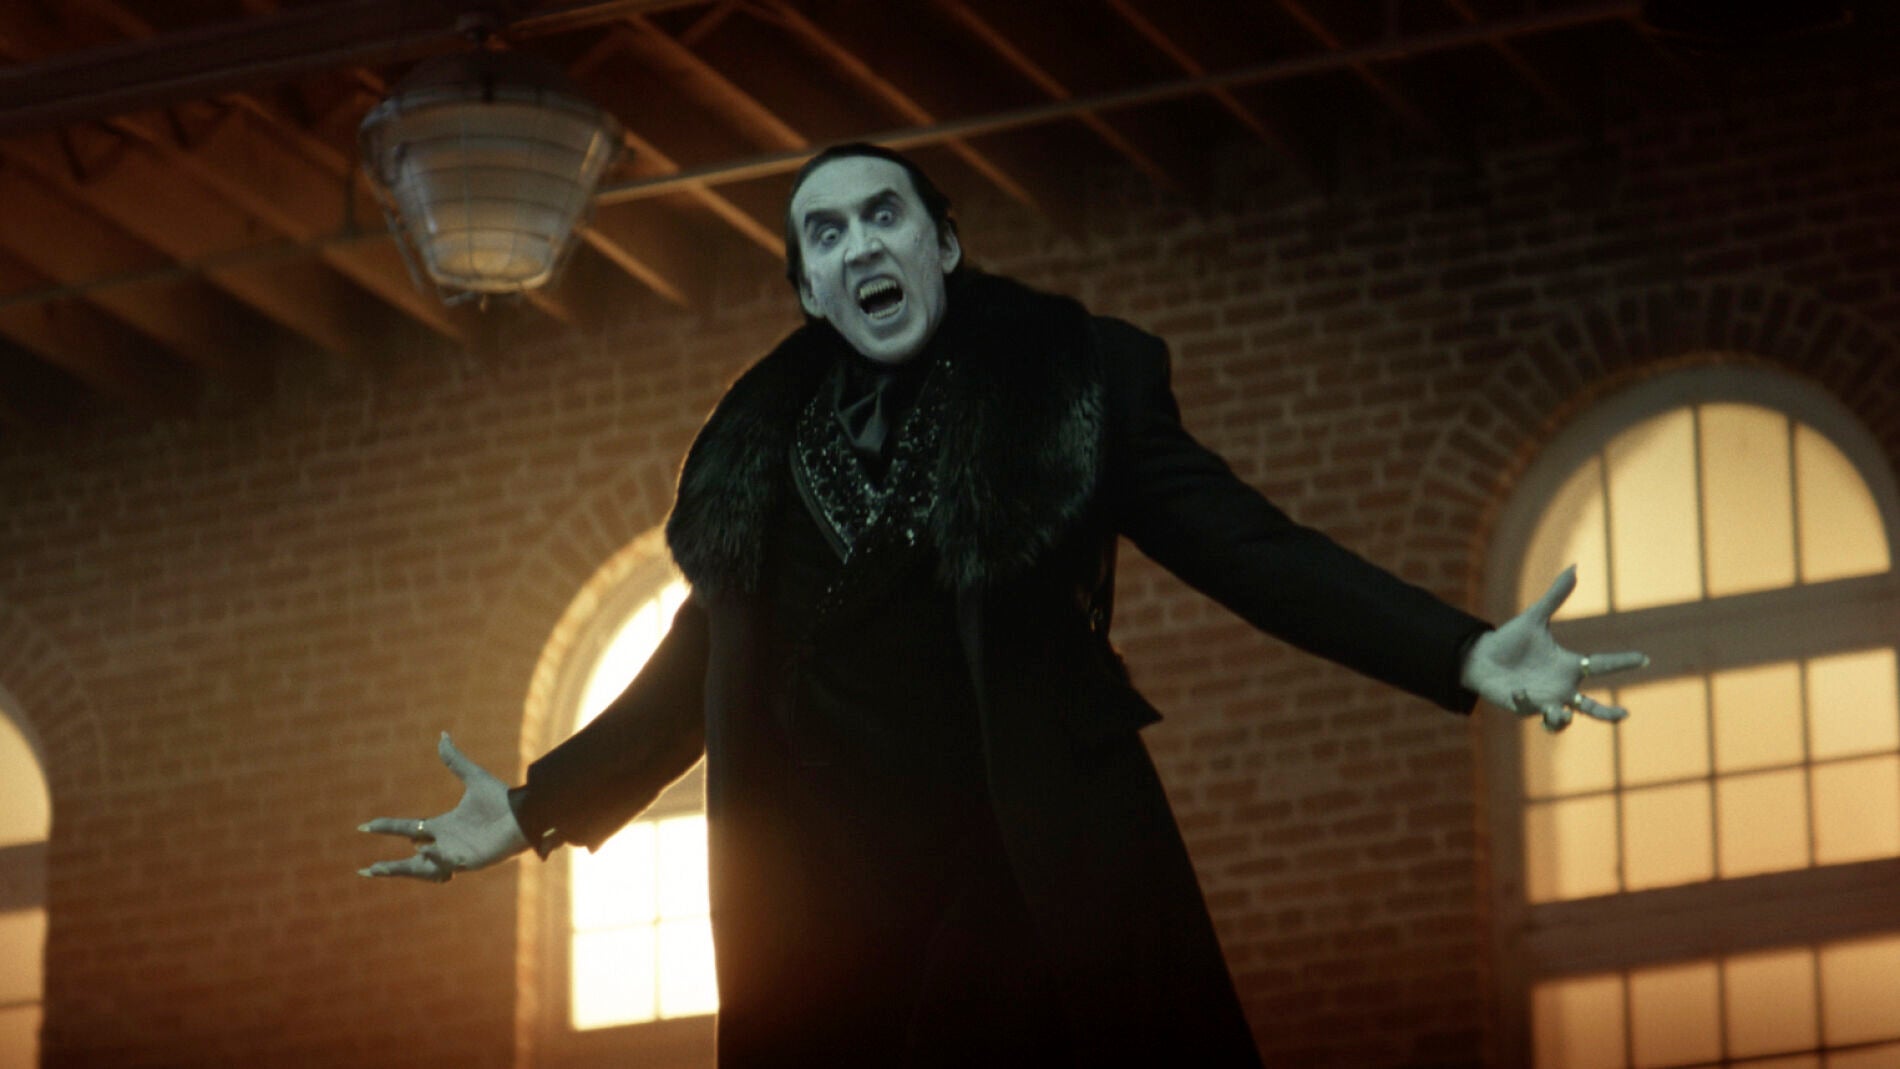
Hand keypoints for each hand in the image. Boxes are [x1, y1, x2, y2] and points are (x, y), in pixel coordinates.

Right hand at [358, 732, 529, 881]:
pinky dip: (433, 856)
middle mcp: (446, 842)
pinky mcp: (468, 862)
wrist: (524, 814)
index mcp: (443, 826)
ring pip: (423, 869)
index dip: (386, 827)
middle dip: (388, 867)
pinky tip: (424, 847)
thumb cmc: (501, 799)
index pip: (408, 829)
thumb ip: (455, 760)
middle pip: (411, 858)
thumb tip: (443, 735)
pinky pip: (444, 862)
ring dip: (402, 870)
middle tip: (365, 870)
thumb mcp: (474, 777)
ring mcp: (456, 855)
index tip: (363, 826)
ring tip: (376, 870)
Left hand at [1461, 566, 1648, 731]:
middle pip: (1592, 707)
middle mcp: (1561, 686)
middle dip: (1608, 714)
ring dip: (1564, 718)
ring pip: (1564, 719)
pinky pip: (1530, 710)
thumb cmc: (1510, 640)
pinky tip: (1518, 690)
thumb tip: (1574, 567)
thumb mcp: (1534, 617)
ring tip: (1564, 713)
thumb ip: (1555, 596)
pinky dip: (1526, 702)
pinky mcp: (1523, 707)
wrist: (1480, 657)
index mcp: (1569, 666)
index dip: (1623, 662)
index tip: (1645, 658)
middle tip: (1624, 715)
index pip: (1602, 664)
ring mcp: (1544, 700)